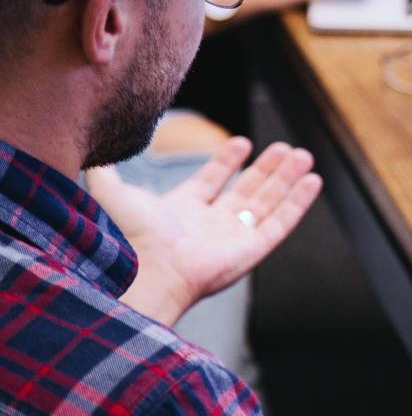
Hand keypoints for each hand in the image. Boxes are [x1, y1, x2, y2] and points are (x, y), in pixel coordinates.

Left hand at [88, 139, 322, 324]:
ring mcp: (233, 238)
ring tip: (302, 155)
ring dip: (286, 179)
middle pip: (246, 191)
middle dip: (267, 169)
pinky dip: (298, 202)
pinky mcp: (252, 250)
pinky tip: (312, 181)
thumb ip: (106, 172)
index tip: (242, 143)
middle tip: (284, 149)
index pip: (211, 183)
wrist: (144, 272)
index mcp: (181, 213)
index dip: (226, 162)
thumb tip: (95, 151)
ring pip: (267, 204)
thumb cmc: (126, 238)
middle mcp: (209, 226)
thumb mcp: (113, 194)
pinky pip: (281, 222)